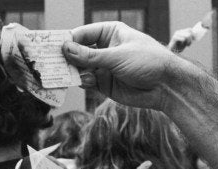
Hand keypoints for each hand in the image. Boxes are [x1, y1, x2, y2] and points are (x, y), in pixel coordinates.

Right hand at [63, 22, 182, 111]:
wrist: (167, 86)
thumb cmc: (148, 61)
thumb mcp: (117, 56)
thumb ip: (90, 55)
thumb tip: (65, 49)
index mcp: (110, 33)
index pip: (82, 34)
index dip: (68, 40)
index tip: (54, 47)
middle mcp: (105, 49)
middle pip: (78, 52)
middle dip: (66, 57)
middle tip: (50, 62)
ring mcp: (104, 67)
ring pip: (80, 68)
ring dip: (72, 71)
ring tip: (61, 74)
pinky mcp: (105, 84)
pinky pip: (87, 82)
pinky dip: (82, 82)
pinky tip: (81, 82)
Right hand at [166, 28, 194, 51]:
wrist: (172, 52)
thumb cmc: (179, 47)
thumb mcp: (186, 42)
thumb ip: (190, 37)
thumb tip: (197, 34)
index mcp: (181, 31)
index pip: (190, 29)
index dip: (194, 34)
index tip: (194, 39)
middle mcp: (178, 31)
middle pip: (189, 33)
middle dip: (190, 39)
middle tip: (188, 44)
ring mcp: (176, 34)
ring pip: (187, 36)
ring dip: (188, 42)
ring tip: (185, 45)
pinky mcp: (174, 38)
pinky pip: (183, 38)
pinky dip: (184, 42)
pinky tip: (182, 44)